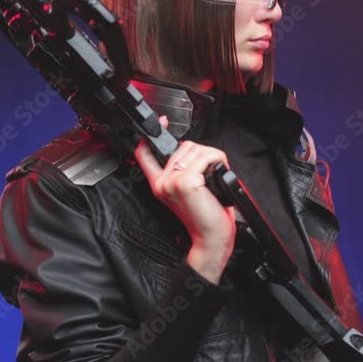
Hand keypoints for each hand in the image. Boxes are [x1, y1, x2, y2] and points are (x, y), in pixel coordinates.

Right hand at [134, 115, 235, 283]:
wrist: (211, 239)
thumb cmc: (205, 218)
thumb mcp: (188, 192)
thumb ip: (182, 172)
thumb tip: (191, 152)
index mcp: (159, 184)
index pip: (144, 153)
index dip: (150, 136)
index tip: (162, 122)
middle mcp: (163, 182)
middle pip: (183, 147)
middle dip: (201, 156)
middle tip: (208, 175)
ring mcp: (173, 181)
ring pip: (196, 150)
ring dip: (211, 159)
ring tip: (212, 179)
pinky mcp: (186, 181)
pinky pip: (207, 156)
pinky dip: (218, 161)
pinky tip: (217, 176)